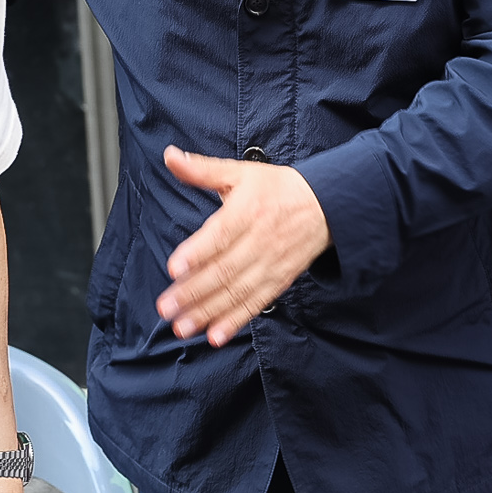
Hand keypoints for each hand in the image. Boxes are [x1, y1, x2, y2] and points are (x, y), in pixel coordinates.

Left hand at [156, 145, 332, 344]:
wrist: (325, 205)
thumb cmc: (278, 189)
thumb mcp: (240, 172)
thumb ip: (202, 169)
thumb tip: (171, 157)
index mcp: (247, 211)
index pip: (221, 235)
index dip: (197, 253)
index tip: (175, 268)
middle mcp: (259, 241)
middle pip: (224, 270)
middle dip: (193, 292)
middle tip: (166, 308)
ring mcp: (269, 264)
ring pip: (236, 292)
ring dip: (208, 312)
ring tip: (183, 326)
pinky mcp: (278, 281)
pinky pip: (255, 304)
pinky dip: (236, 321)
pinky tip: (216, 335)